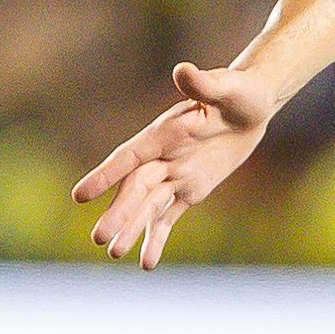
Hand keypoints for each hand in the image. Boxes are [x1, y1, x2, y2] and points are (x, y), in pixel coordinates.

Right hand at [74, 63, 279, 267]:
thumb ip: (203, 83)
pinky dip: (158, 238)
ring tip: (115, 253)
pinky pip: (170, 216)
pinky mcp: (190, 189)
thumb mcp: (227, 86)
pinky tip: (147, 263)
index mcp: (164, 133)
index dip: (106, 176)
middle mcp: (163, 156)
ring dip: (133, 229)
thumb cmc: (239, 91)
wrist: (253, 106)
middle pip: (135, 189)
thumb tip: (184, 70)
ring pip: (148, 207)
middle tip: (99, 239)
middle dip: (119, 213)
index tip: (80, 196)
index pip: (129, 157)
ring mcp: (175, 174)